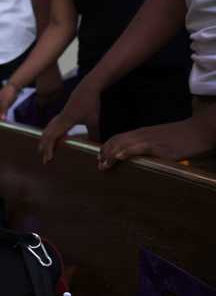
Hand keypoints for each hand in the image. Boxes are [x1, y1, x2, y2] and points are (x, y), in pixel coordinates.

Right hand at [38, 83, 99, 162]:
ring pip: (48, 129)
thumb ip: (93, 134)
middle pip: (46, 134)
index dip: (49, 148)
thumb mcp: (94, 121)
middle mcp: (59, 119)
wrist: (88, 87)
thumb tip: (96, 148)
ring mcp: (60, 115)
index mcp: (65, 121)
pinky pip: (52, 125)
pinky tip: (52, 136)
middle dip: (44, 146)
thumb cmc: (91, 104)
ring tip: (43, 149)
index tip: (48, 159)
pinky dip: (49, 133)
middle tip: (43, 159)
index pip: (52, 137)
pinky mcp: (62, 113)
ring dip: (45, 139)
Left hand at [98, 115, 215, 169]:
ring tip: (104, 164)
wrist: (198, 131)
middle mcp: (142, 134)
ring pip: (124, 144)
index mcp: (141, 133)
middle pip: (117, 141)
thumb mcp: (159, 140)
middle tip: (98, 165)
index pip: (117, 138)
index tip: (99, 157)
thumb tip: (140, 158)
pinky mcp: (160, 146)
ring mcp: (150, 139)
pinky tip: (120, 156)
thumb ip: (147, 147)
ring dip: (112, 155)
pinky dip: (128, 151)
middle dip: (105, 153)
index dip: (106, 147)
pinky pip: (140, 148)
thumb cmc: (181, 137)